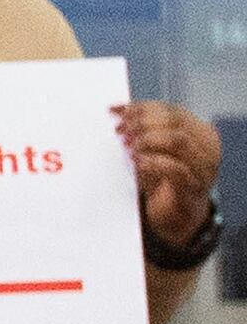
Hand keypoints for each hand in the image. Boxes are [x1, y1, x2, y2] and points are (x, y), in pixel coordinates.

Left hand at [121, 98, 220, 247]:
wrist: (176, 215)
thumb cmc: (162, 179)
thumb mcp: (152, 151)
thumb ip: (142, 132)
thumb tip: (116, 111)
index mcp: (199, 131)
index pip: (172, 110)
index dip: (142, 108)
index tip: (116, 111)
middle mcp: (207, 146)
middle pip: (175, 122)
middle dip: (143, 122)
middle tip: (121, 130)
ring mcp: (203, 167)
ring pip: (179, 141)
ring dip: (148, 140)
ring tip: (127, 146)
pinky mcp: (193, 188)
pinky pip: (176, 170)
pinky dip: (154, 162)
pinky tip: (137, 163)